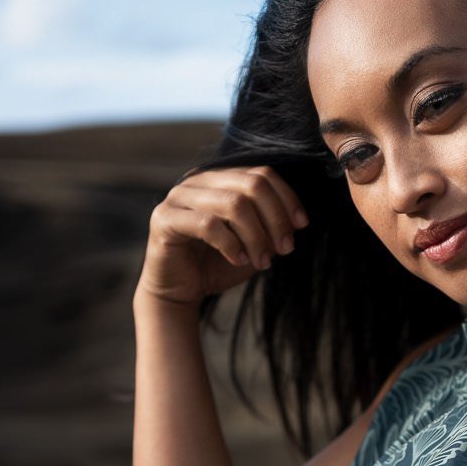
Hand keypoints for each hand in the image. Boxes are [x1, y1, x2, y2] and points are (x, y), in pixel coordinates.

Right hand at [135, 164, 309, 306]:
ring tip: (262, 262)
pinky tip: (238, 259)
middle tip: (285, 249)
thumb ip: (272, 226)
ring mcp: (179, 196)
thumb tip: (296, 218)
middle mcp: (199, 180)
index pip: (261, 174)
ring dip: (256, 236)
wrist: (181, 291)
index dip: (286, 198)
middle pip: (251, 185)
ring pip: (233, 204)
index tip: (301, 225)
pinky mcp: (165, 218)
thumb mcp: (254, 243)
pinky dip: (231, 244)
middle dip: (275, 219)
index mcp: (221, 178)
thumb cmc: (218, 264)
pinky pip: (208, 225)